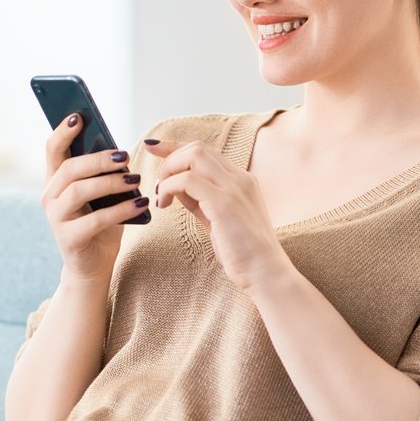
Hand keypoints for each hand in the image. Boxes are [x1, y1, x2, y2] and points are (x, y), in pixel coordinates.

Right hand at [40, 114, 147, 281]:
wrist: (92, 268)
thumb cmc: (99, 225)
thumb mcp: (101, 195)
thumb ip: (102, 175)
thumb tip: (119, 152)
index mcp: (55, 182)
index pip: (53, 150)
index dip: (63, 131)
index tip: (79, 115)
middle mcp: (50, 197)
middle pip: (70, 168)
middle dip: (99, 159)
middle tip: (125, 156)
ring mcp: (57, 219)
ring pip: (80, 191)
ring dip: (111, 182)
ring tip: (135, 180)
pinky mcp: (69, 239)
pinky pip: (96, 219)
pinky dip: (121, 210)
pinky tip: (140, 204)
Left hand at [141, 137, 295, 292]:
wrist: (266, 273)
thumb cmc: (243, 253)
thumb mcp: (219, 220)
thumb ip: (201, 201)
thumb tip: (177, 189)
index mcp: (241, 181)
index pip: (205, 152)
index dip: (176, 147)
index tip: (154, 148)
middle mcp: (239, 178)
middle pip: (197, 147)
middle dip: (169, 158)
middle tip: (157, 183)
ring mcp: (234, 188)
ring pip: (193, 155)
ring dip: (169, 171)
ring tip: (161, 195)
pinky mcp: (224, 203)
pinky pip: (187, 180)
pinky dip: (169, 187)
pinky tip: (164, 205)